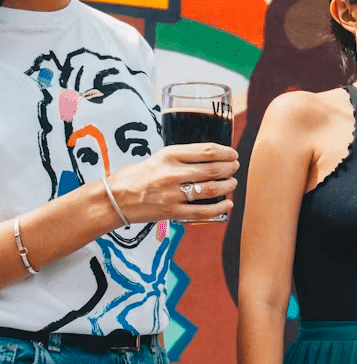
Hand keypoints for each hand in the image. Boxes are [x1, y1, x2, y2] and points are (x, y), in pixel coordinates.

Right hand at [107, 144, 238, 224]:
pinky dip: (220, 208)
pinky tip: (228, 204)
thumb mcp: (157, 157)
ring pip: (211, 189)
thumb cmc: (136, 176)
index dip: (225, 152)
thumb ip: (181, 158)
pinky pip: (203, 211)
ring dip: (227, 186)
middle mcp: (172, 173)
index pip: (206, 151)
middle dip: (230, 168)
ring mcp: (173, 194)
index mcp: (169, 155)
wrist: (114, 199)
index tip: (232, 154)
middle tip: (235, 168)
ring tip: (232, 183)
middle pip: (213, 169)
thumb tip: (208, 158)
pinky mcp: (172, 212)